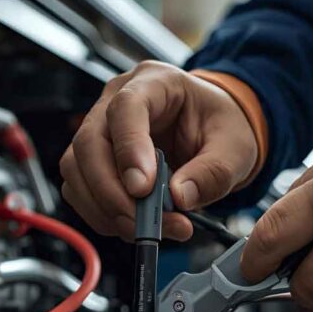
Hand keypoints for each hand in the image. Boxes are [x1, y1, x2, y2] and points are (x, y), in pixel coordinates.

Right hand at [60, 61, 257, 240]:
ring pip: (76, 170)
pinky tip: (134, 224)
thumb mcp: (236, 148)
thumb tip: (179, 198)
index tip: (143, 189)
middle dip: (112, 192)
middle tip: (144, 224)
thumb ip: (213, 172)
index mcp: (155, 82)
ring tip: (148, 229)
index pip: (126, 108)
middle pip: (89, 142)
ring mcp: (99, 129)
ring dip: (106, 209)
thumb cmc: (220, 127)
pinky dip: (103, 215)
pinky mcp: (92, 160)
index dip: (129, 150)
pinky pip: (80, 190)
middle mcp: (115, 100)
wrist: (211, 132)